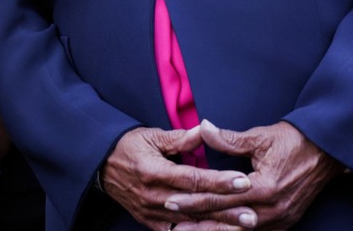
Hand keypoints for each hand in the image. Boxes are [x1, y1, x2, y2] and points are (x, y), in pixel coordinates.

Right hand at [102, 126, 253, 230]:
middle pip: (196, 205)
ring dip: (218, 226)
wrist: (100, 164)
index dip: (220, 181)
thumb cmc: (127, 146)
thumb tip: (205, 131)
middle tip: (252, 213)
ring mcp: (151, 212)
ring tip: (242, 227)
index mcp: (155, 171)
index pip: (194, 179)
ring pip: (190, 223)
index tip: (243, 180)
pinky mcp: (149, 222)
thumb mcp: (151, 136)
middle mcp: (154, 196)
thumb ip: (179, 138)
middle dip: (226, 210)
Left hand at [166, 120, 342, 230]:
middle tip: (171, 221)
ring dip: (215, 230)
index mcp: (263, 188)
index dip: (193, 200)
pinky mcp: (286, 222)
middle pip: (227, 219)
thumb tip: (203, 128)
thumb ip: (228, 139)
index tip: (170, 200)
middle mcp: (272, 209)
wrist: (327, 152)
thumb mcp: (259, 137)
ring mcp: (280, 219)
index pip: (219, 198)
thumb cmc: (293, 141)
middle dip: (198, 221)